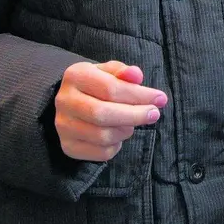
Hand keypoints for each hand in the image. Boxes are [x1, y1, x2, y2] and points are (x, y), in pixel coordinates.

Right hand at [53, 60, 168, 161]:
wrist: (72, 103)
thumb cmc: (96, 85)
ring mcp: (63, 126)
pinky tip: (118, 134)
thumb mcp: (109, 72)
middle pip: (103, 114)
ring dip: (126, 130)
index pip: (111, 88)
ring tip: (132, 122)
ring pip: (103, 136)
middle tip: (154, 114)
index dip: (139, 95)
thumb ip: (124, 71)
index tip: (160, 99)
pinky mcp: (68, 146)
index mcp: (75, 76)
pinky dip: (117, 145)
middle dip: (135, 115)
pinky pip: (101, 152)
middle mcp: (64, 101)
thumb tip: (136, 75)